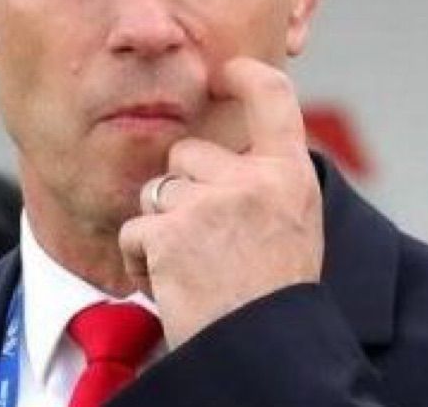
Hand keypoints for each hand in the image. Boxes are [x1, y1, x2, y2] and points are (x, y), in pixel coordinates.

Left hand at [119, 58, 323, 347]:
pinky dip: (142, 256)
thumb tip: (218, 150)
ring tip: (194, 266)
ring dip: (164, 224)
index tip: (224, 74)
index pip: (273, 96)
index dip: (245, 75)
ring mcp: (210, 204)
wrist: (262, 353)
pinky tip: (173, 283)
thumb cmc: (271, 291)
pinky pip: (135, 227)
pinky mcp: (170, 233)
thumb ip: (262, 180)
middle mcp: (253, 180)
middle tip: (209, 240)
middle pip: (187, 153)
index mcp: (289, 174)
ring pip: (158, 189)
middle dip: (184, 189)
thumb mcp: (291, 223)